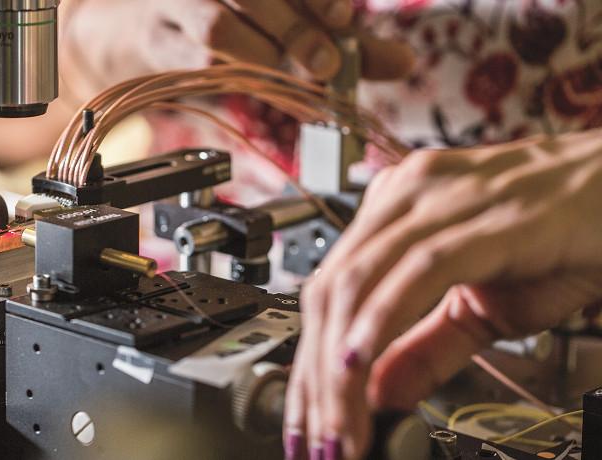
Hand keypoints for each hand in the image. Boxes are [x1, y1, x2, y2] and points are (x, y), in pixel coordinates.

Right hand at [65, 0, 413, 87]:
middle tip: (326, 63)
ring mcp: (178, 2)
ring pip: (218, 25)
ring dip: (262, 55)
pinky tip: (254, 85)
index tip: (340, 20)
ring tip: (292, 78)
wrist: (141, 27)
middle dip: (295, 29)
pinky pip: (194, 60)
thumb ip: (346, 41)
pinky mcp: (157, 41)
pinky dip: (232, 77)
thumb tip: (403, 63)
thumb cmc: (229, 19)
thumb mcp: (292, 23)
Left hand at [284, 129, 601, 459]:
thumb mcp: (481, 309)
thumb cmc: (561, 240)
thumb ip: (423, 348)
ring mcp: (445, 197)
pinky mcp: (491, 215)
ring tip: (338, 423)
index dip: (308, 360)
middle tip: (318, 437)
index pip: (328, 290)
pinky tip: (357, 365)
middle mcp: (407, 195)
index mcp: (395, 210)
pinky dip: (380, 320)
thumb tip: (375, 393)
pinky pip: (418, 269)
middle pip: (331, 290)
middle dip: (314, 374)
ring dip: (338, 364)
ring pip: (361, 282)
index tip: (308, 418)